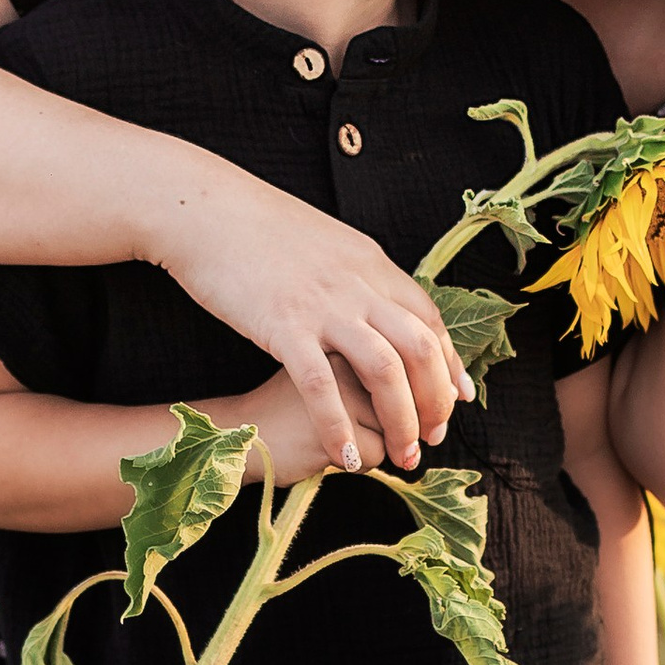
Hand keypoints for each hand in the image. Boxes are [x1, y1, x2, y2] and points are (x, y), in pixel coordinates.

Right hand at [148, 203, 470, 475]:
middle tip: (432, 439)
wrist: (206, 209)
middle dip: (434, 401)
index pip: (429, 320)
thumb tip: (373, 306)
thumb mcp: (324, 244)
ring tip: (402, 456)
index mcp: (370, 263)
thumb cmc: (255, 227)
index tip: (459, 400)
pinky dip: (338, 426)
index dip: (449, 364)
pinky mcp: (284, 325)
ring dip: (400, 420)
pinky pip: (322, 386)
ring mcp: (324, 305)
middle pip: (419, 349)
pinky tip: (344, 456)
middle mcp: (359, 283)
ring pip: (385, 370)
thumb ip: (354, 276)